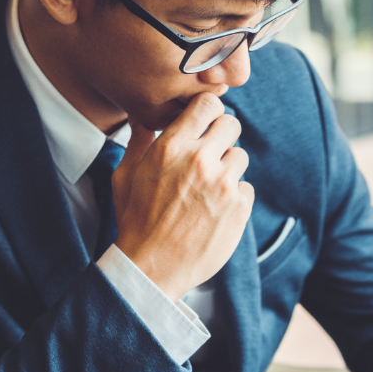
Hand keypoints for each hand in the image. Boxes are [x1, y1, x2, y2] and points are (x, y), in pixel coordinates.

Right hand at [112, 93, 254, 301]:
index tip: (205, 123)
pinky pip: (247, 188)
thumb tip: (142, 118)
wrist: (152, 267)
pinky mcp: (239, 208)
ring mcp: (223, 185)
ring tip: (210, 188)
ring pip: (241, 156)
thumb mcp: (125, 176)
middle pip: (232, 124)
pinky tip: (216, 210)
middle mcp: (200, 161)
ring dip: (229, 168)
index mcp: (172, 147)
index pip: (208, 104)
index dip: (209, 111)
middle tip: (212, 153)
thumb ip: (138, 142)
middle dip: (222, 136)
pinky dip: (235, 196)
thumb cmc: (136, 221)